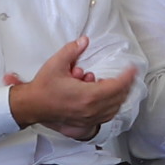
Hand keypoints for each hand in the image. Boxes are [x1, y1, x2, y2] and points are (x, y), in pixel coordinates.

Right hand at [4, 36, 133, 136]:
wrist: (32, 106)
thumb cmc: (43, 88)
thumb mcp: (56, 64)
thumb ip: (72, 50)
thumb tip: (84, 41)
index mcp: (88, 96)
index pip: (117, 86)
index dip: (128, 76)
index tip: (132, 68)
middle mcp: (91, 110)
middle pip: (119, 98)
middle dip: (126, 85)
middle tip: (128, 74)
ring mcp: (89, 118)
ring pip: (114, 109)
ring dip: (120, 96)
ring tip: (118, 84)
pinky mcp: (85, 123)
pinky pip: (106, 116)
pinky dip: (112, 106)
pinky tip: (109, 98)